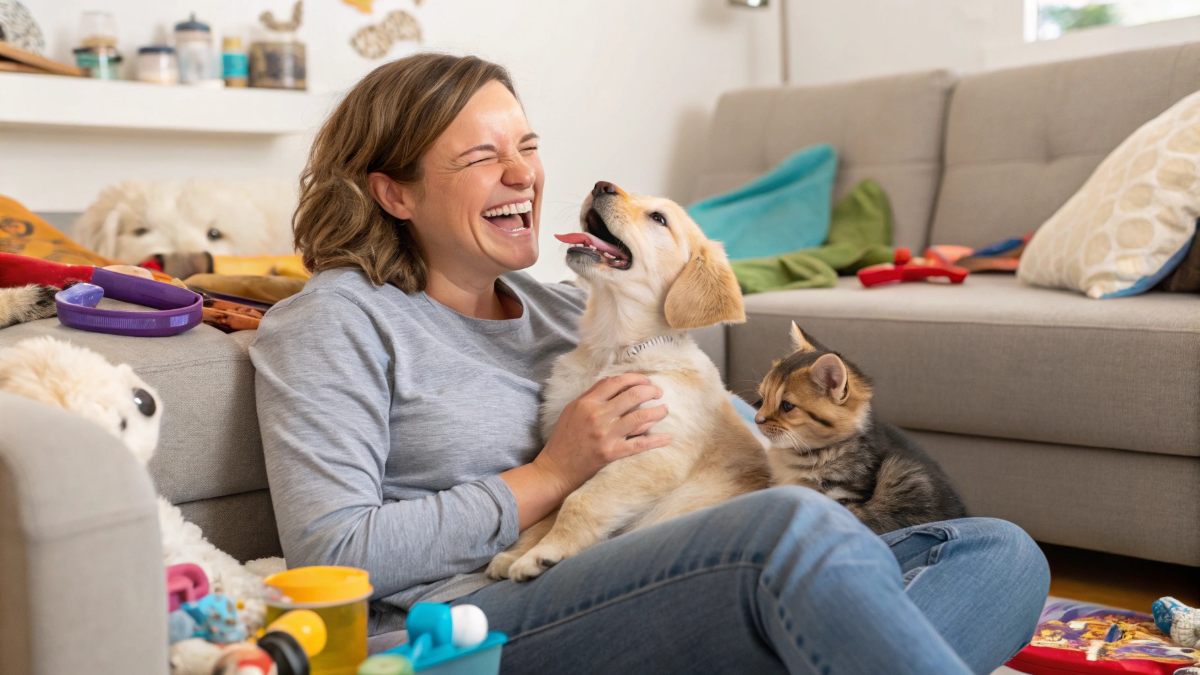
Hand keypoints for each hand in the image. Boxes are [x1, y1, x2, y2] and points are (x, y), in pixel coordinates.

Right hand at [533, 373, 670, 493]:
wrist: (555, 469)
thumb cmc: (563, 439)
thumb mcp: (572, 410)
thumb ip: (592, 396)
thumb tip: (616, 385)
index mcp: (586, 402)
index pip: (616, 382)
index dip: (635, 378)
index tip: (645, 381)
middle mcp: (597, 415)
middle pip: (632, 395)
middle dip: (651, 391)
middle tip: (658, 393)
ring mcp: (606, 435)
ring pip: (640, 417)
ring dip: (657, 412)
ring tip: (664, 410)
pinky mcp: (611, 453)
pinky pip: (639, 444)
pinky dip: (656, 440)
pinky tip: (668, 437)